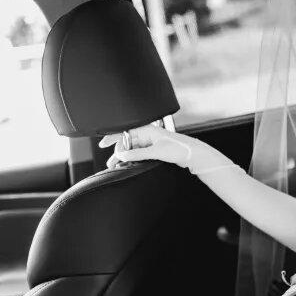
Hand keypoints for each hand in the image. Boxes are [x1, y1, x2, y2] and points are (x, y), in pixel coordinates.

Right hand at [98, 126, 236, 176]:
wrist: (193, 154)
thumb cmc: (178, 148)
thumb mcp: (155, 151)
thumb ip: (137, 153)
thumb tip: (121, 155)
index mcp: (147, 129)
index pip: (124, 131)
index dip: (112, 137)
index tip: (102, 144)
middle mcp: (147, 134)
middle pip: (126, 142)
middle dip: (117, 151)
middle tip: (110, 163)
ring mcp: (150, 142)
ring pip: (132, 149)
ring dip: (124, 157)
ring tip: (116, 166)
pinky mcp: (154, 150)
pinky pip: (138, 153)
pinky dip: (132, 159)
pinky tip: (127, 164)